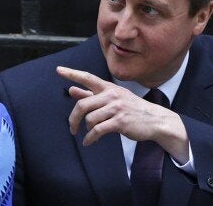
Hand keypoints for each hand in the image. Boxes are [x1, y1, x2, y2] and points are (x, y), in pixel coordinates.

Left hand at [56, 66, 188, 161]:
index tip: (58, 70)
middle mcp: (112, 95)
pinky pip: (98, 130)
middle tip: (72, 128)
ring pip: (90, 119)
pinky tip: (89, 141)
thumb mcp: (113, 98)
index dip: (72, 74)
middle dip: (73, 118)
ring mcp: (116, 108)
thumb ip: (91, 94)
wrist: (154, 120)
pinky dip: (91, 138)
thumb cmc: (131, 108)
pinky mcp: (120, 121)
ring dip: (86, 129)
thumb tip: (72, 90)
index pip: (87, 77)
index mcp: (109, 87)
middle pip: (83, 104)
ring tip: (90, 134)